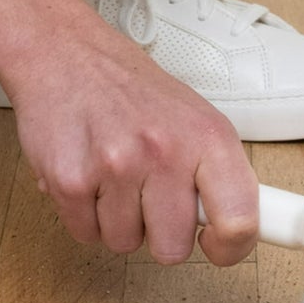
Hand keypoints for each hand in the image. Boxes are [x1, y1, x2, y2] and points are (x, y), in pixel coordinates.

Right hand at [4, 18, 258, 266]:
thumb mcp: (194, 117)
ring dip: (117, 220)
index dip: (230, 248)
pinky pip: (85, 233)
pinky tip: (87, 174)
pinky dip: (83, 214)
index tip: (215, 245)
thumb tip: (237, 230)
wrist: (64, 53)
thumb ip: (216, 173)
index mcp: (208, 137)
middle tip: (147, 194)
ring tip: (112, 175)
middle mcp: (166, 152)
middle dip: (159, 232)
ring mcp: (116, 166)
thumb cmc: (130, 90)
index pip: (239, 220)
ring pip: (125, 243)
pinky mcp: (69, 180)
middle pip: (173, 249)